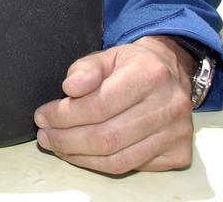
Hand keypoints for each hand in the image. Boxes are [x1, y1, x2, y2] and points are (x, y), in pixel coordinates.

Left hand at [32, 36, 196, 174]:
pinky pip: (132, 167)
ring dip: (80, 157)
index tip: (43, 116)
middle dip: (67, 140)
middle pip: (107, 137)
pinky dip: (101, 165)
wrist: (171, 72)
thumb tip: (70, 88)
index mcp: (150, 74)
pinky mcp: (179, 153)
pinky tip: (84, 154)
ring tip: (58, 146)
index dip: (65, 115)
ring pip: (119, 159)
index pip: (99, 105)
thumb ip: (86, 68)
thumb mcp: (108, 55)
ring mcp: (177, 133)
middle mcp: (169, 106)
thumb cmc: (133, 65)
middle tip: (46, 136)